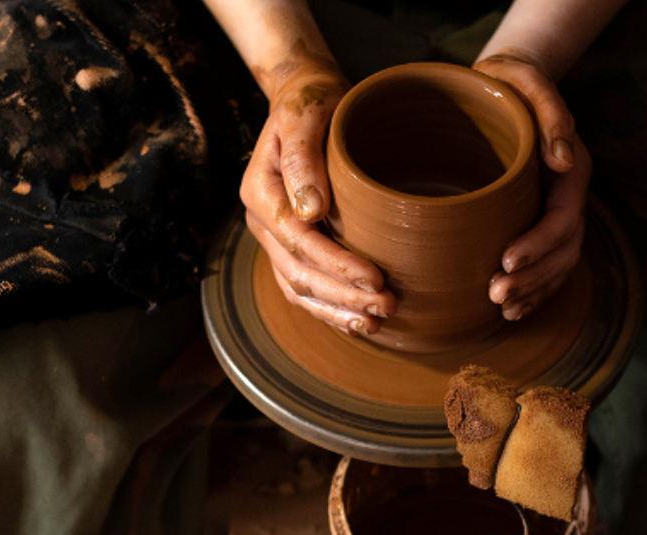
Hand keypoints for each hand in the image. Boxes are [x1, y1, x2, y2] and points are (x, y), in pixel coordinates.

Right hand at [241, 66, 396, 337]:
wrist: (306, 99)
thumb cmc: (312, 103)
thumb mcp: (306, 114)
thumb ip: (303, 157)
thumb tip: (311, 211)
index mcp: (260, 191)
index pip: (299, 240)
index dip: (337, 265)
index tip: (375, 278)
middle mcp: (261, 220)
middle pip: (299, 273)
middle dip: (343, 297)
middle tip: (386, 306)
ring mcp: (273, 237)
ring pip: (298, 288)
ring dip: (337, 310)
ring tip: (376, 322)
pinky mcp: (291, 245)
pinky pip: (303, 287)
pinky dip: (330, 308)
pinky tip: (358, 321)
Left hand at [474, 52, 590, 320]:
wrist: (504, 85)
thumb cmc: (509, 82)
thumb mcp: (526, 82)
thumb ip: (550, 112)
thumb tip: (565, 159)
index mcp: (571, 168)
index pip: (562, 218)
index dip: (538, 245)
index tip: (505, 262)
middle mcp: (569, 194)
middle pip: (564, 250)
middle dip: (534, 278)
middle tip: (495, 295)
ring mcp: (556, 210)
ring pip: (558, 264)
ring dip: (533, 291)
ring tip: (502, 309)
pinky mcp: (539, 221)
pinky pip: (547, 265)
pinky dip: (534, 291)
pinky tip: (512, 310)